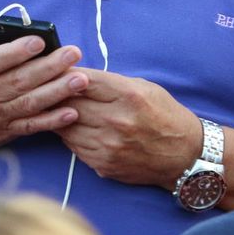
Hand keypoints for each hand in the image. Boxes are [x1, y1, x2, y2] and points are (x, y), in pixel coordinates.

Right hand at [0, 19, 87, 154]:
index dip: (18, 51)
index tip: (39, 41)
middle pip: (20, 80)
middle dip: (50, 67)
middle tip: (73, 54)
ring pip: (30, 102)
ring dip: (58, 92)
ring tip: (80, 79)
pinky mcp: (5, 131)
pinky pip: (31, 126)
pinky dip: (52, 121)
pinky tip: (71, 112)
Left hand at [53, 69, 202, 188]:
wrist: (186, 155)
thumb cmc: (163, 114)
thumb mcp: (141, 87)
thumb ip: (107, 82)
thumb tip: (71, 75)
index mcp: (127, 95)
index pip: (82, 79)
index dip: (64, 74)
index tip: (54, 71)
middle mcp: (117, 120)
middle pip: (69, 103)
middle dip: (56, 95)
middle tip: (47, 90)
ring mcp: (109, 145)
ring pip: (65, 127)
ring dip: (59, 117)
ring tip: (56, 110)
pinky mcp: (105, 164)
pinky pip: (73, 147)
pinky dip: (69, 136)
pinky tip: (74, 129)